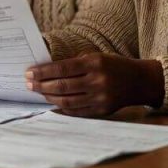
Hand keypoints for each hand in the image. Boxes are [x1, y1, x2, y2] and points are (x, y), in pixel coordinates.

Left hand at [24, 53, 164, 117]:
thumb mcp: (96, 56)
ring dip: (49, 97)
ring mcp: (100, 98)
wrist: (139, 81)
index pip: (62, 68)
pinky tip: (53, 102)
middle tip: (28, 84)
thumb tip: (47, 69)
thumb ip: (74, 63)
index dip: (43, 72)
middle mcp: (97, 81)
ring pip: (67, 100)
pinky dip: (62, 107)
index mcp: (94, 63)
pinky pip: (76, 111)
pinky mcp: (102, 111)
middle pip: (62, 86)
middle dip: (41, 85)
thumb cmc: (113, 65)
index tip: (29, 73)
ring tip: (39, 93)